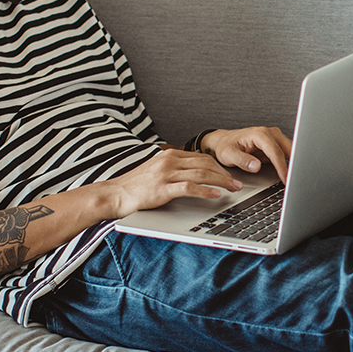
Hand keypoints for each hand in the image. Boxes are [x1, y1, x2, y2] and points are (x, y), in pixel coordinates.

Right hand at [104, 149, 242, 217]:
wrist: (115, 195)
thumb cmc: (136, 186)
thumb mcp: (156, 171)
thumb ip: (174, 169)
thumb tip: (195, 174)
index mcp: (169, 156)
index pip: (201, 157)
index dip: (219, 166)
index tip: (230, 174)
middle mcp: (169, 162)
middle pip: (205, 164)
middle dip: (224, 173)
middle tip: (237, 183)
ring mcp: (166, 174)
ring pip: (201, 174)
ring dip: (221, 181)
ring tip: (233, 188)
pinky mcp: (163, 189)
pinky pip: (189, 187)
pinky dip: (205, 191)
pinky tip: (215, 195)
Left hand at [200, 127, 291, 183]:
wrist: (223, 141)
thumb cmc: (225, 145)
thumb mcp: (228, 154)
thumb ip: (242, 160)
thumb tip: (256, 166)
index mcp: (260, 134)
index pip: (275, 152)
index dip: (281, 166)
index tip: (285, 178)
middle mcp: (269, 134)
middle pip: (288, 150)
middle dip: (293, 165)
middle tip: (295, 181)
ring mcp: (274, 139)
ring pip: (290, 151)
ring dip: (293, 165)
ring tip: (293, 179)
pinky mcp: (275, 145)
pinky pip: (286, 155)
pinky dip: (289, 164)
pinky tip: (289, 174)